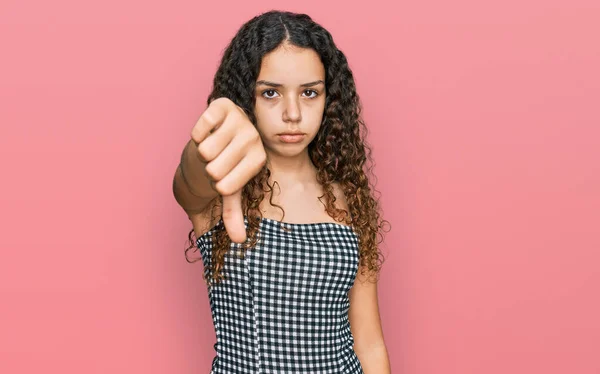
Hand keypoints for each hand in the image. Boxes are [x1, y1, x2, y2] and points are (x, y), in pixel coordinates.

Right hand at [190, 97, 266, 242]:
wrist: (214, 138)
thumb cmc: (224, 167)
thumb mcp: (230, 190)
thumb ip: (233, 214)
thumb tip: (239, 240)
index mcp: (259, 159)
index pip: (226, 185)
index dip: (216, 185)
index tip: (222, 177)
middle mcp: (254, 137)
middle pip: (213, 167)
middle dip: (208, 167)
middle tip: (216, 160)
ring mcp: (240, 119)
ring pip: (205, 149)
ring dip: (201, 151)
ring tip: (212, 146)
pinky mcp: (223, 105)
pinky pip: (200, 127)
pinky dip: (196, 133)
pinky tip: (206, 131)